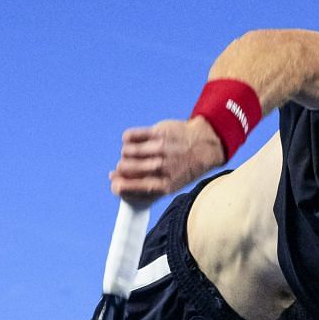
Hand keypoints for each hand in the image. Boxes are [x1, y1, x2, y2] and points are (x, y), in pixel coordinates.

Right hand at [107, 118, 226, 204]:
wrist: (204, 145)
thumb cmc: (183, 167)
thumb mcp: (169, 185)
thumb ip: (143, 187)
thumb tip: (114, 181)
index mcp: (163, 186)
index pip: (127, 187)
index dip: (117, 185)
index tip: (115, 181)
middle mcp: (160, 168)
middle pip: (124, 167)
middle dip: (123, 167)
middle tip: (130, 164)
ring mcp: (159, 149)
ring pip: (126, 151)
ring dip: (127, 152)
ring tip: (136, 152)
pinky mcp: (158, 132)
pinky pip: (129, 136)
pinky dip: (128, 138)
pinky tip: (135, 140)